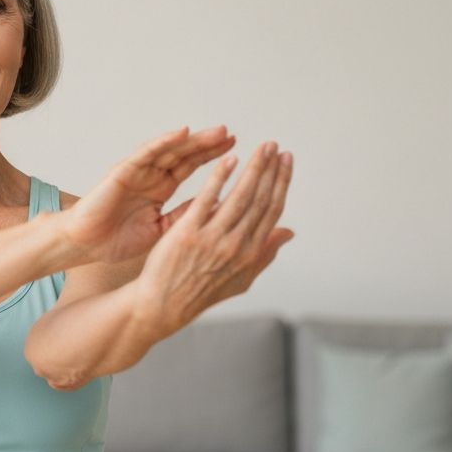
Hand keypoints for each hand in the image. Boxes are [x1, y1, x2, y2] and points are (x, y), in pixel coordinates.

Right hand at [60, 124, 236, 264]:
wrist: (84, 245)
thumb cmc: (114, 240)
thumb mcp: (160, 230)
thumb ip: (183, 216)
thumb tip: (215, 209)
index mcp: (159, 190)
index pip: (190, 168)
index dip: (212, 159)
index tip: (236, 152)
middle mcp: (150, 176)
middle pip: (184, 155)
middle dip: (208, 145)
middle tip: (233, 135)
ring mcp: (137, 171)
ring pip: (170, 150)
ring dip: (194, 140)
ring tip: (218, 132)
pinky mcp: (122, 171)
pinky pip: (145, 153)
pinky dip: (163, 142)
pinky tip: (182, 133)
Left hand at [131, 141, 294, 338]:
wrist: (163, 305)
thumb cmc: (199, 292)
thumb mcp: (240, 280)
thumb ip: (265, 255)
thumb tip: (288, 232)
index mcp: (250, 253)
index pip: (272, 211)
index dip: (281, 184)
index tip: (286, 162)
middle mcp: (236, 245)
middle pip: (260, 199)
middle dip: (271, 170)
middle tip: (276, 146)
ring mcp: (212, 238)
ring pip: (240, 196)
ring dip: (254, 168)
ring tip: (261, 147)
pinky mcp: (189, 232)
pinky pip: (207, 198)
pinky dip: (220, 177)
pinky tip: (229, 159)